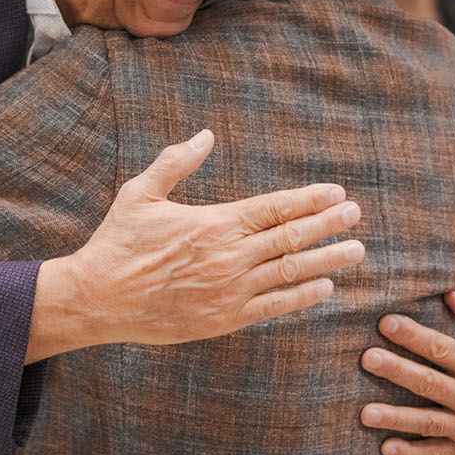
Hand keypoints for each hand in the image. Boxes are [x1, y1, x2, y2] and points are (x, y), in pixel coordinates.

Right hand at [27, 130, 363, 362]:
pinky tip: (325, 287)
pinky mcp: (224, 318)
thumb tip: (206, 136)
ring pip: (289, 272)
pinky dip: (301, 296)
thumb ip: (175, 162)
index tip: (335, 193)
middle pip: (290, 237)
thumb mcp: (140, 193)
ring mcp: (230, 290)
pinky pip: (273, 307)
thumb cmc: (118, 242)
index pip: (274, 208)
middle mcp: (228, 256)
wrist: (98, 299)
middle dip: (327, 224)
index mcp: (214, 223)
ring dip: (327, 259)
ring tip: (356, 249)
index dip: (308, 200)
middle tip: (355, 215)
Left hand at [359, 291, 454, 454]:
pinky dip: (410, 453)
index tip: (385, 322)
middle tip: (367, 359)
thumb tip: (451, 294)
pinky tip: (386, 448)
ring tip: (365, 413)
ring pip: (428, 423)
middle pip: (430, 384)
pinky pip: (434, 453)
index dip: (414, 336)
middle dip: (398, 371)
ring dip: (396, 419)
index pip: (442, 350)